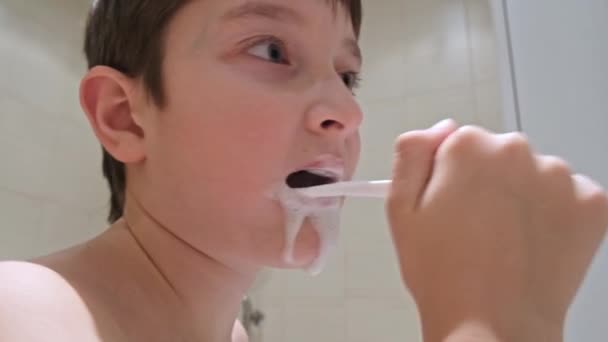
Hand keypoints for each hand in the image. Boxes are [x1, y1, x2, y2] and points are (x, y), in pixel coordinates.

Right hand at [386, 122, 607, 341]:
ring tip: (506, 241)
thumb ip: (412, 154)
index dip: (451, 176)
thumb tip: (441, 129)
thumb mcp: (400, 210)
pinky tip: (535, 242)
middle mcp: (516, 150)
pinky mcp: (591, 203)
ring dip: (524, 196)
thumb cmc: (443, 274)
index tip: (452, 205)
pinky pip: (569, 194)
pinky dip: (555, 213)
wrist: (493, 325)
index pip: (459, 142)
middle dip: (489, 181)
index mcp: (467, 147)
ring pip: (535, 173)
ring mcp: (559, 176)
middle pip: (499, 154)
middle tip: (476, 227)